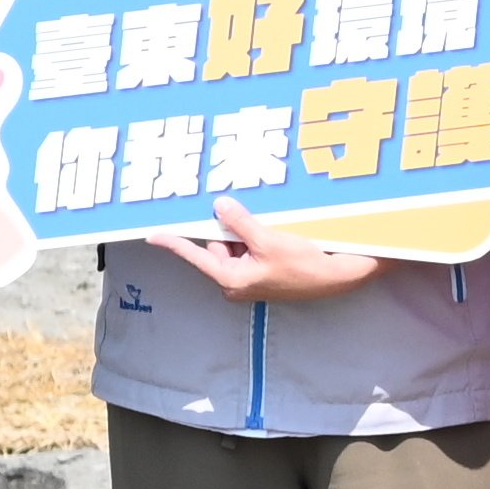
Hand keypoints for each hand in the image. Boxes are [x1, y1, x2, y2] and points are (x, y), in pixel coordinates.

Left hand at [154, 196, 381, 302]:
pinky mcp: (263, 273)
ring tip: (269, 227)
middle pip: (217, 244)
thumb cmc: (303, 265)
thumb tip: (219, 206)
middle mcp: (236, 282)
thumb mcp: (268, 239)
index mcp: (231, 278)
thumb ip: (240, 222)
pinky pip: (249, 248)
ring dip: (245, 231)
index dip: (174, 243)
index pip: (196, 255)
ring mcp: (250, 279)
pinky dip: (256, 236)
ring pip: (235, 245)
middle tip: (248, 217)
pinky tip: (274, 231)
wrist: (336, 277)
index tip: (152, 235)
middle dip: (229, 227)